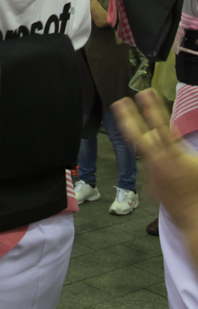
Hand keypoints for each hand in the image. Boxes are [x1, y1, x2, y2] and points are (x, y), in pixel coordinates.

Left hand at [112, 92, 197, 237]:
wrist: (194, 217)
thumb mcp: (196, 161)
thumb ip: (181, 145)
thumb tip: (172, 132)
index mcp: (173, 153)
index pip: (160, 125)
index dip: (152, 107)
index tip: (144, 92)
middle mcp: (158, 161)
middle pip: (138, 135)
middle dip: (128, 117)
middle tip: (119, 102)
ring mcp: (151, 173)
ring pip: (149, 156)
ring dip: (156, 154)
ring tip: (174, 168)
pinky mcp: (149, 185)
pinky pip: (154, 172)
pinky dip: (162, 172)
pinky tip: (175, 183)